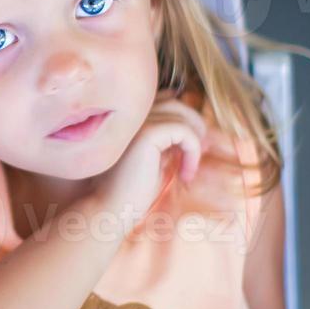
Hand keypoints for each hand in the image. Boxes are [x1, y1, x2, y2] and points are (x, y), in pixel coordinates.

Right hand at [93, 92, 207, 224]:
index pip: (163, 99)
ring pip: (182, 113)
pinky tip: (185, 175)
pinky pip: (184, 131)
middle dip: (194, 125)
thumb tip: (194, 128)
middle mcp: (130, 114)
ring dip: (195, 139)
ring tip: (190, 166)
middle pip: (175, 102)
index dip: (182, 119)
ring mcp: (137, 121)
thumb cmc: (130, 189)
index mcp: (128, 118)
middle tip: (200, 153)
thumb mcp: (153, 158)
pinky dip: (192, 151)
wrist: (108, 209)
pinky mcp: (147, 133)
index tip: (188, 149)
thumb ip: (166, 140)